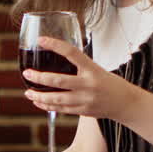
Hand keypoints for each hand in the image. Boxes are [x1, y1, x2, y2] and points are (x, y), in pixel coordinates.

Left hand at [22, 37, 137, 121]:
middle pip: (58, 80)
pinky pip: (60, 109)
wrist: (125, 103)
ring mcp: (85, 99)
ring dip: (39, 96)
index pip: (71, 52)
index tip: (41, 40)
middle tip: (27, 73)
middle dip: (39, 77)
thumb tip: (59, 56)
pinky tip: (38, 102)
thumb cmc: (109, 83)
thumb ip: (79, 66)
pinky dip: (47, 105)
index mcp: (92, 69)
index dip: (55, 45)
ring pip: (56, 98)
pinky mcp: (82, 111)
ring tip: (28, 92)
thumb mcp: (97, 69)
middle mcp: (88, 84)